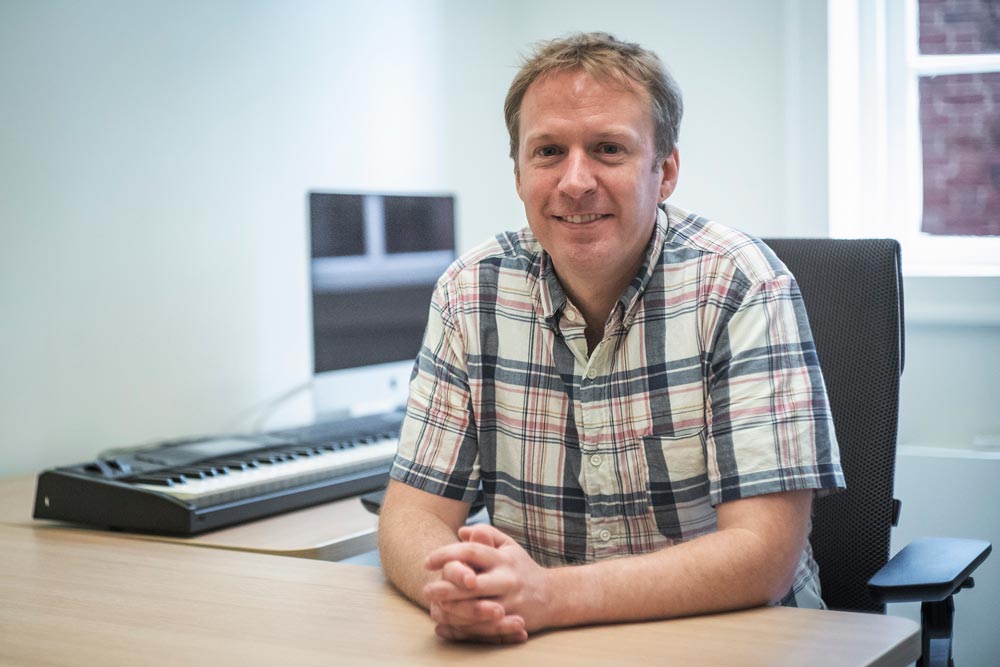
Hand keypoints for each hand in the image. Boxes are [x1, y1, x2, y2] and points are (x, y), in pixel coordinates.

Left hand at [423, 524, 550, 642]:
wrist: (553, 595)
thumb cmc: (521, 568)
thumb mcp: (508, 546)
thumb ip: (486, 534)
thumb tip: (462, 531)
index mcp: (503, 558)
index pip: (471, 551)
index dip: (447, 554)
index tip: (427, 561)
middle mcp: (507, 578)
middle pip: (471, 582)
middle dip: (445, 587)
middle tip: (426, 590)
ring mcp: (510, 601)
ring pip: (476, 608)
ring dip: (452, 609)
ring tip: (434, 607)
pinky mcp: (511, 621)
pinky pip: (484, 627)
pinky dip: (463, 627)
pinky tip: (447, 624)